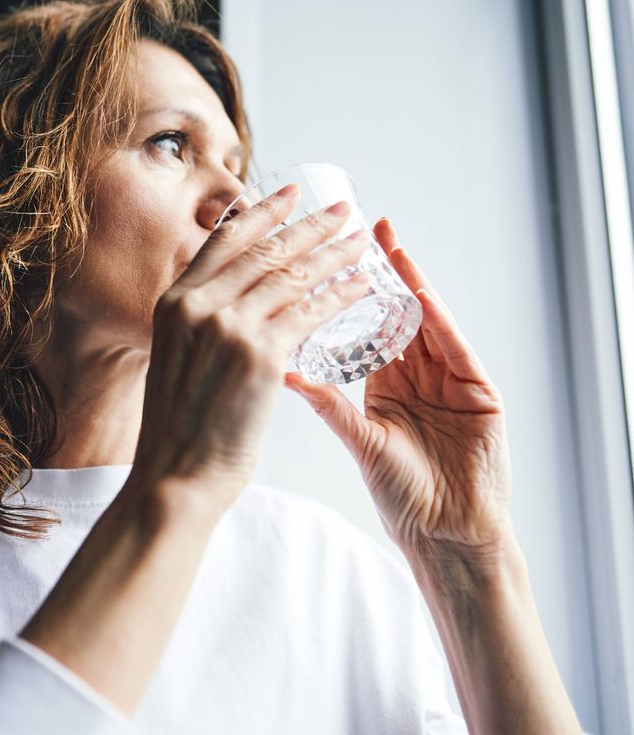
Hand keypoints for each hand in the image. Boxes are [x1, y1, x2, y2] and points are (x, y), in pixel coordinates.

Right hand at [131, 186, 372, 507]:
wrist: (175, 476)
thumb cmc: (177, 430)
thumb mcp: (173, 359)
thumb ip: (198, 324)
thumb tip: (231, 301)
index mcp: (173, 303)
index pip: (223, 242)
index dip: (260, 214)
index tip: (288, 195)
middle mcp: (198, 306)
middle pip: (264, 251)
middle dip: (309, 226)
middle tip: (342, 209)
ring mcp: (228, 328)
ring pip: (292, 277)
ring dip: (333, 254)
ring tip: (361, 241)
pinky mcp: (260, 356)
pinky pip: (311, 314)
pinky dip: (340, 296)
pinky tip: (362, 287)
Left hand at [283, 218, 512, 559]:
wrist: (446, 534)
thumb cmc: (402, 495)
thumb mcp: (359, 441)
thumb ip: (327, 405)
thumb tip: (283, 373)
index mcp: (386, 383)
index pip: (366, 324)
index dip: (348, 291)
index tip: (324, 256)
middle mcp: (418, 374)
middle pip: (396, 311)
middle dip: (379, 272)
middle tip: (358, 228)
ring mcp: (451, 379)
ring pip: (426, 321)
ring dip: (408, 283)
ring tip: (387, 245)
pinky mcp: (480, 392)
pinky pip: (456, 349)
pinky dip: (440, 323)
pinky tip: (421, 295)